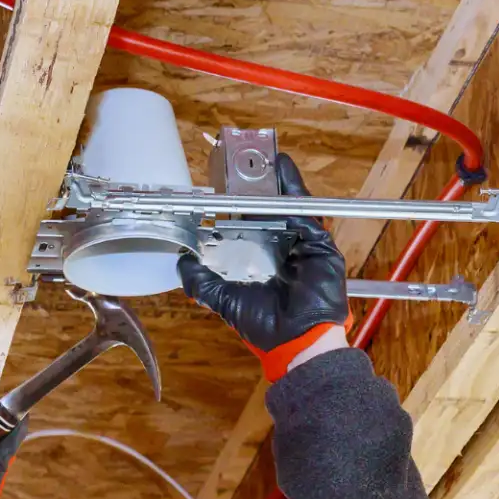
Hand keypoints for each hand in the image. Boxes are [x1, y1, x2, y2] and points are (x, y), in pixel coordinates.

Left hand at [178, 154, 350, 381]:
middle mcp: (282, 252)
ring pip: (287, 207)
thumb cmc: (267, 328)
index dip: (236, 209)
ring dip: (274, 182)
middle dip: (255, 190)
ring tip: (260, 157)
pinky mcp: (318, 243)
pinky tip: (282, 167)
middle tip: (240, 166)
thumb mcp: (226, 300)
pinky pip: (306, 209)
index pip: (248, 228)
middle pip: (269, 212)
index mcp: (262, 264)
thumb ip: (203, 282)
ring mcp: (301, 246)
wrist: (298, 341)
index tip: (222, 191)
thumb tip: (181, 262)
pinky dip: (294, 187)